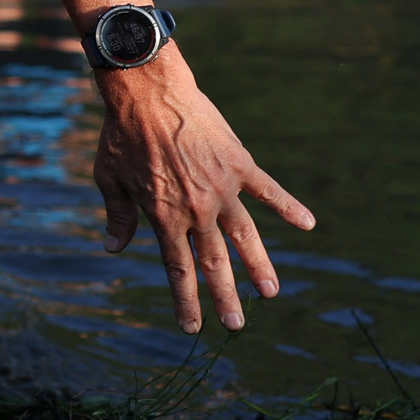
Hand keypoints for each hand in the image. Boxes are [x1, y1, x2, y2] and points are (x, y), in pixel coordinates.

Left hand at [92, 52, 314, 333]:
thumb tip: (113, 249)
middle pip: (214, 262)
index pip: (178, 269)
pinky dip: (289, 207)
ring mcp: (221, 187)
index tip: (193, 327)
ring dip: (258, 266)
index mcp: (164, 216)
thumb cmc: (123, 134)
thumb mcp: (110, 178)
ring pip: (245, 236)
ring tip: (270, 293)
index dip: (186, 300)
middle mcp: (196, 208)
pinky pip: (269, 190)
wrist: (148, 92)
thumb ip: (119, 216)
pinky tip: (308, 224)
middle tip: (236, 325)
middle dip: (225, 297)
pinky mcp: (239, 164)